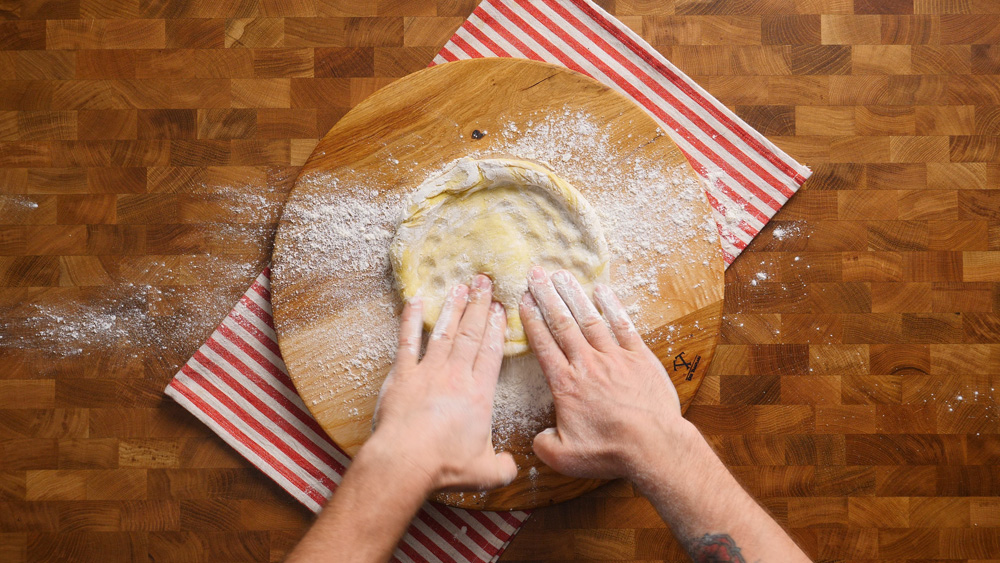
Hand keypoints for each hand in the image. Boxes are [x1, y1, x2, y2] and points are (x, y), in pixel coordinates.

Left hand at [369, 274, 517, 492]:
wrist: (407, 461)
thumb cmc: (446, 466)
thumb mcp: (485, 472)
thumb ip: (503, 466)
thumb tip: (512, 467)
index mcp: (479, 394)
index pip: (491, 352)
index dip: (496, 328)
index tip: (500, 307)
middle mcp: (456, 376)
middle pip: (471, 334)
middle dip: (479, 306)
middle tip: (484, 282)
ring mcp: (428, 372)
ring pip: (444, 332)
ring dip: (453, 308)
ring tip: (460, 287)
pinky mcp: (402, 375)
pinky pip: (407, 342)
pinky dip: (410, 320)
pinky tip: (414, 302)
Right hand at [519, 266, 684, 481]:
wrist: (653, 446)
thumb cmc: (609, 452)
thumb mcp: (565, 457)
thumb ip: (543, 444)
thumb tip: (537, 437)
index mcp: (566, 384)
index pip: (543, 345)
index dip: (530, 320)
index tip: (523, 300)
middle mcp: (587, 364)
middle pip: (562, 323)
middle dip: (546, 296)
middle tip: (535, 274)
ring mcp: (615, 357)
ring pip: (589, 319)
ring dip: (573, 294)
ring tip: (561, 274)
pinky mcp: (640, 358)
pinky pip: (623, 326)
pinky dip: (612, 306)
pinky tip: (602, 290)